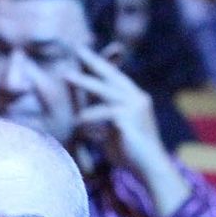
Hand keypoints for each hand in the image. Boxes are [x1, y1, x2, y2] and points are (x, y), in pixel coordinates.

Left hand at [66, 46, 190, 216]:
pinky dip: (87, 119)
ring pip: (104, 90)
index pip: (115, 77)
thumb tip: (82, 112)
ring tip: (65, 75)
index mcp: (136, 98)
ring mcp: (134, 106)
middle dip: (93, 61)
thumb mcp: (113, 130)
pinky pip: (101, 113)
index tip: (85, 54)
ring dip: (83, 82)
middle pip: (111, 75)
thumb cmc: (131, 154)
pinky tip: (77, 124)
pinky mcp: (127, 118)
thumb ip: (102, 117)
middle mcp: (137, 98)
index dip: (101, 64)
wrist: (150, 168)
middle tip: (76, 48)